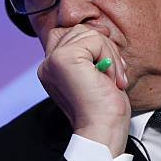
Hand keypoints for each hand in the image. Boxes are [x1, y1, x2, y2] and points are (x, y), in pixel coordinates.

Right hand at [37, 24, 130, 156]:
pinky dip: (110, 57)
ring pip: (91, 33)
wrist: (103, 129)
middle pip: (82, 30)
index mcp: (52, 67)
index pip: (70, 34)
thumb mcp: (96, 73)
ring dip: (110, 54)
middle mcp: (48, 63)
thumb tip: (101, 30)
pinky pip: (96, 40)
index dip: (93, 42)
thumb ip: (91, 53)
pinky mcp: (64, 59)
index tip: (107, 64)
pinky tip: (109, 79)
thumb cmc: (105, 107)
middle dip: (105, 48)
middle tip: (113, 75)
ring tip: (111, 79)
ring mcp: (54, 60)